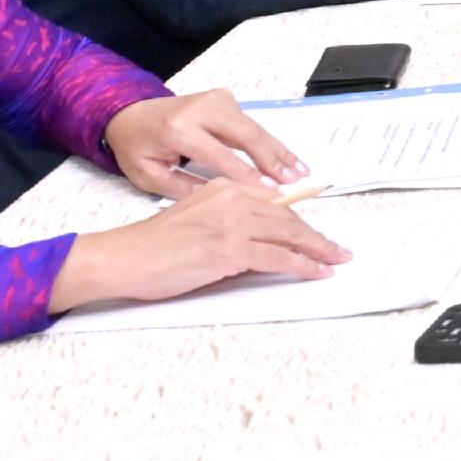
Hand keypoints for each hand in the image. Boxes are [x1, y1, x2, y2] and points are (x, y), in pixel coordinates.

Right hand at [50, 183, 348, 312]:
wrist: (123, 258)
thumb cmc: (152, 246)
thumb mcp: (194, 219)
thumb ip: (227, 220)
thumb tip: (261, 239)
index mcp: (223, 188)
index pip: (273, 204)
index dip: (300, 221)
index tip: (318, 232)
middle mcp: (231, 200)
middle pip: (287, 218)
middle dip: (316, 236)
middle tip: (337, 249)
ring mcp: (232, 224)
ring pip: (290, 236)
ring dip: (318, 251)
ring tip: (336, 260)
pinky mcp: (230, 250)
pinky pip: (279, 258)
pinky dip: (303, 266)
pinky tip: (317, 272)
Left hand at [103, 90, 304, 198]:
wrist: (128, 114)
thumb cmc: (137, 147)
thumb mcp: (149, 175)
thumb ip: (185, 188)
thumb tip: (225, 199)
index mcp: (179, 129)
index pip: (222, 156)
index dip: (248, 175)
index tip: (270, 193)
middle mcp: (201, 109)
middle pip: (247, 135)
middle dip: (273, 160)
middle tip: (294, 180)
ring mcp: (216, 99)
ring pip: (255, 128)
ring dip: (278, 150)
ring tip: (299, 170)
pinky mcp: (224, 98)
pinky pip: (251, 123)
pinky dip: (269, 142)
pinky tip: (285, 158)